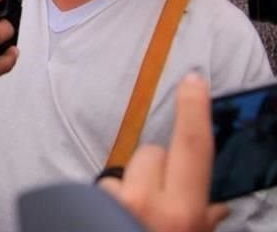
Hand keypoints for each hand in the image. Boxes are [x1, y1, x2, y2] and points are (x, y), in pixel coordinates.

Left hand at [99, 74, 229, 231]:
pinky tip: (107, 222)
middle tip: (161, 203)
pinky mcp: (83, 207)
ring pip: (123, 171)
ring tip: (129, 220)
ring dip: (129, 188)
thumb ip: (201, 222)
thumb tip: (214, 208)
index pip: (191, 146)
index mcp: (182, 213)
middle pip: (152, 153)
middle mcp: (145, 203)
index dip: (194, 110)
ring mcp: (110, 204)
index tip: (192, 80)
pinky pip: (101, 190)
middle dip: (158, 169)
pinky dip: (106, 202)